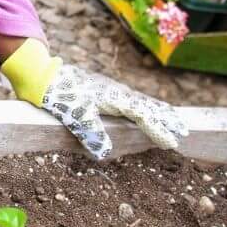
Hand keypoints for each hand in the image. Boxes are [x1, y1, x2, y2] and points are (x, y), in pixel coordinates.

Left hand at [0, 37, 186, 158]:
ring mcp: (110, 90)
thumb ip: (90, 132)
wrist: (41, 73)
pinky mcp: (103, 90)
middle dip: (166, 119)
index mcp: (113, 98)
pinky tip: (142, 110)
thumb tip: (105, 153)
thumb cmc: (57, 94)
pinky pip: (131, 99)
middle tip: (185, 131)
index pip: (143, 116)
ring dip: (158, 112)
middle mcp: (116, 92)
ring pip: (141, 101)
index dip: (158, 130)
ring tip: (174, 120)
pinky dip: (144, 106)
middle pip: (148, 107)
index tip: (173, 143)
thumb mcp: (72, 115)